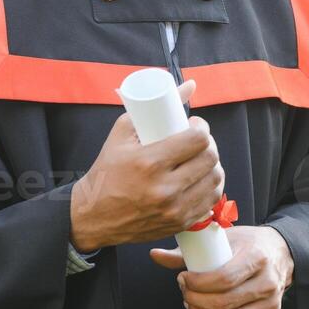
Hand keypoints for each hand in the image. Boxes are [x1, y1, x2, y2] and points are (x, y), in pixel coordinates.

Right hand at [68, 79, 224, 250]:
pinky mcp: (178, 223)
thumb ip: (153, 107)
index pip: (197, 140)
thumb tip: (191, 85)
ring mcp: (173, 209)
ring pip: (215, 180)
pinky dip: (210, 187)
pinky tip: (202, 179)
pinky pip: (210, 201)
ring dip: (213, 165)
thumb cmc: (107, 171)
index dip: (201, 128)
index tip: (194, 126)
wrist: (93, 215)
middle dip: (209, 144)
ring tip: (201, 159)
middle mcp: (164, 188)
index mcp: (149, 162)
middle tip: (198, 141)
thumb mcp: (121, 134)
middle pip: (210, 158)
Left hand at [150, 226, 294, 308]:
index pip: (223, 279)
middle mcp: (268, 283)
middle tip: (184, 292)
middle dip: (194, 301)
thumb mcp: (223, 239)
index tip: (183, 278)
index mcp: (257, 257)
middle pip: (223, 304)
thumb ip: (189, 251)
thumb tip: (155, 256)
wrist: (279, 253)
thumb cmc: (247, 245)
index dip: (197, 284)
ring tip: (192, 306)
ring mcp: (271, 305)